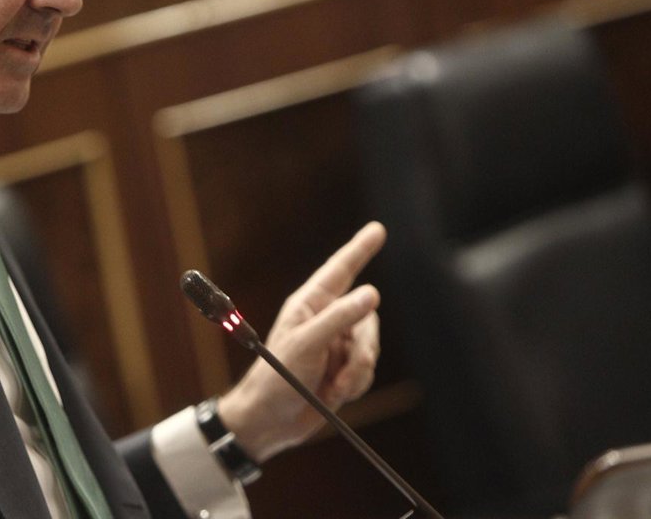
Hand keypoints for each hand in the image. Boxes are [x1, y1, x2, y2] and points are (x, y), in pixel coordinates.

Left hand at [216, 221, 384, 462]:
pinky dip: (356, 384)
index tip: (378, 229)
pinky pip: (367, 371)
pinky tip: (334, 394)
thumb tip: (372, 293)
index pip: (340, 270)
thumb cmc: (277, 376)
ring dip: (357, 371)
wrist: (272, 421)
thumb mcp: (306, 344)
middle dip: (362, 347)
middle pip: (367, 316)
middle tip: (347, 367)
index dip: (360, 249)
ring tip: (333, 386)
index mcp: (310, 305)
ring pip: (370, 346)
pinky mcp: (343, 369)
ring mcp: (336, 345)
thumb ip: (340, 317)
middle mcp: (326, 320)